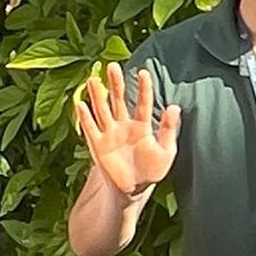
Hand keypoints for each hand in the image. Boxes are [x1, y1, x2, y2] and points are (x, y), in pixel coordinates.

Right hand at [72, 63, 181, 197]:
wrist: (134, 190)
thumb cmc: (151, 170)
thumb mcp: (166, 152)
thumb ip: (169, 130)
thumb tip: (175, 107)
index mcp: (142, 127)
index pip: (143, 103)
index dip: (144, 88)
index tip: (144, 72)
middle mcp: (124, 126)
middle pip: (119, 101)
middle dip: (116, 84)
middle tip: (112, 66)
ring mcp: (109, 134)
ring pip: (102, 110)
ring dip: (97, 95)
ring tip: (93, 79)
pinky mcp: (97, 145)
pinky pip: (90, 128)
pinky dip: (85, 117)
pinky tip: (80, 103)